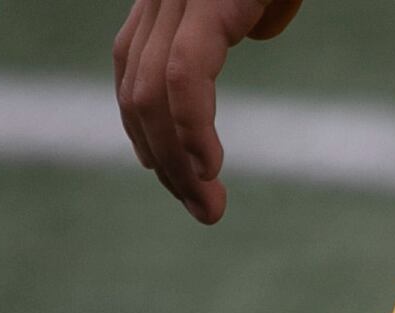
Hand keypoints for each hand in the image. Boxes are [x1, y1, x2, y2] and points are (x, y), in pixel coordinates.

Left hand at [112, 0, 304, 224]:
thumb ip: (258, 7)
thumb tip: (261, 27)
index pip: (133, 73)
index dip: (147, 133)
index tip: (177, 179)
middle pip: (138, 92)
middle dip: (166, 163)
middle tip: (204, 210)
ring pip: (152, 93)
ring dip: (178, 163)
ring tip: (208, 206)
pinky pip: (183, 75)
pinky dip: (191, 129)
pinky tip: (209, 169)